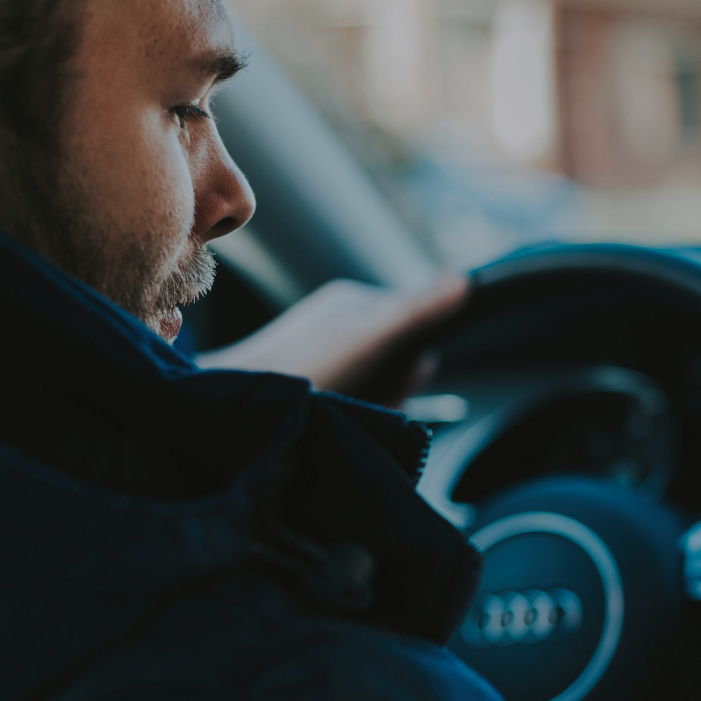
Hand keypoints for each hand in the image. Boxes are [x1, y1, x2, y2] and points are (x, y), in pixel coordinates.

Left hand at [197, 274, 468, 405]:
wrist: (236, 411)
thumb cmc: (302, 369)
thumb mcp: (371, 337)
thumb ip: (417, 310)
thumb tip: (464, 281)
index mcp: (351, 303)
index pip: (414, 320)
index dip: (418, 356)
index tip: (408, 372)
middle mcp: (336, 327)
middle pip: (397, 359)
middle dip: (396, 387)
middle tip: (372, 399)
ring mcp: (322, 359)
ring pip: (376, 387)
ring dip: (375, 406)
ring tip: (348, 411)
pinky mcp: (308, 390)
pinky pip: (352, 404)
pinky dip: (354, 417)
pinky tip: (335, 419)